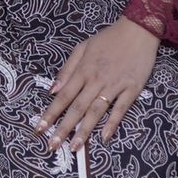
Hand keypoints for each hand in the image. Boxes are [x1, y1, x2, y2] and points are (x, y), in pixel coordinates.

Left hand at [35, 17, 159, 151]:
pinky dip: (112, 123)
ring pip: (96, 111)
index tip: (39, 128)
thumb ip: (67, 69)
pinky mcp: (132, 89)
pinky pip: (121, 109)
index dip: (51, 113)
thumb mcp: (83, 47)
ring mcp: (115, 85)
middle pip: (77, 107)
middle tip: (52, 146)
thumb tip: (53, 89)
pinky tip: (104, 137)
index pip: (63, 95)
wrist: (138, 30)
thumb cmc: (108, 39)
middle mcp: (96, 79)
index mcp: (83, 69)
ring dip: (84, 130)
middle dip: (63, 128)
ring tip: (75, 147)